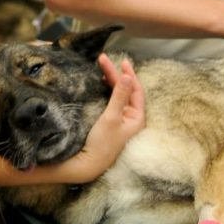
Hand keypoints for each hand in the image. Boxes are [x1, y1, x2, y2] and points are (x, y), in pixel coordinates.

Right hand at [65, 54, 144, 182]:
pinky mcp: (110, 123)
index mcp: (137, 118)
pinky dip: (106, 90)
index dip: (129, 75)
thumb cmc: (102, 143)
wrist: (87, 164)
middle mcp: (131, 119)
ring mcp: (120, 121)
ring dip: (111, 81)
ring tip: (102, 67)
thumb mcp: (111, 117)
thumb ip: (119, 95)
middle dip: (115, 74)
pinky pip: (111, 101)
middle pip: (125, 91)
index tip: (122, 61)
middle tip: (103, 59)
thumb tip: (127, 76)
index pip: (136, 90)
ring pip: (118, 95)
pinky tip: (101, 83)